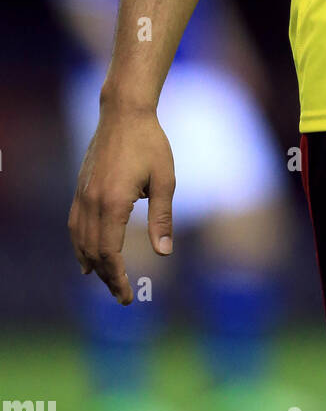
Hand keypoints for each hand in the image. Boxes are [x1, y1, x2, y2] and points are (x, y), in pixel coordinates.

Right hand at [68, 103, 175, 301]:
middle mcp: (92, 203)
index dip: (117, 279)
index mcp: (113, 203)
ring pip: (80, 241)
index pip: (110, 254)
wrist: (124, 113)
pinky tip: (86, 258)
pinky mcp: (80, 188)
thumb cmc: (151, 144)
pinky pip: (75, 226)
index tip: (127, 297)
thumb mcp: (165, 180)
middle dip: (107, 278)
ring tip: (107, 282)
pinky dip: (80, 246)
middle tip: (122, 296)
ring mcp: (82, 195)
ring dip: (92, 265)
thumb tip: (164, 253)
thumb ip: (162, 218)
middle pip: (93, 253)